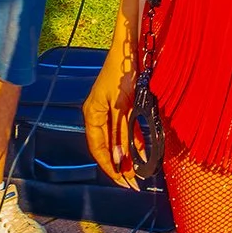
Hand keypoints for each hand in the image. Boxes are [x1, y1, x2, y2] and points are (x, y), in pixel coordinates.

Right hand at [82, 17, 137, 186]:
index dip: (109, 167)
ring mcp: (108, 111)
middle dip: (118, 166)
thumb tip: (118, 158)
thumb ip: (120, 131)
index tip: (122, 181)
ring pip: (116, 141)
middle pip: (106, 147)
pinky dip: (131, 142)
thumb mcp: (123, 105)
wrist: (129, 48)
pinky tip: (140, 154)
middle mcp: (97, 115)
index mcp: (92, 114)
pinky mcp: (120, 107)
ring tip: (136, 175)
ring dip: (125, 157)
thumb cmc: (123, 72)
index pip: (98, 148)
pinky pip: (124, 130)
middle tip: (132, 184)